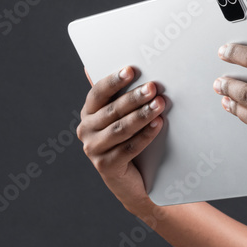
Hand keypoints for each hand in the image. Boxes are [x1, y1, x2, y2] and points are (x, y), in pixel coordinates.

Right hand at [77, 66, 165, 214]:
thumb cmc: (131, 139)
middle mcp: (86, 130)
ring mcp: (93, 149)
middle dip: (134, 98)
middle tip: (154, 88)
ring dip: (141, 115)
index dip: (114, 81)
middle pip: (112, 110)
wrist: (133, 180)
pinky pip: (128, 148)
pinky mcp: (105, 166)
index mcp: (89, 112)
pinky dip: (145, 135)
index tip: (131, 70)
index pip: (98, 92)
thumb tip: (124, 66)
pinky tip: (158, 124)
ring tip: (160, 105)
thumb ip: (121, 95)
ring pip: (120, 129)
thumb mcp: (125, 116)